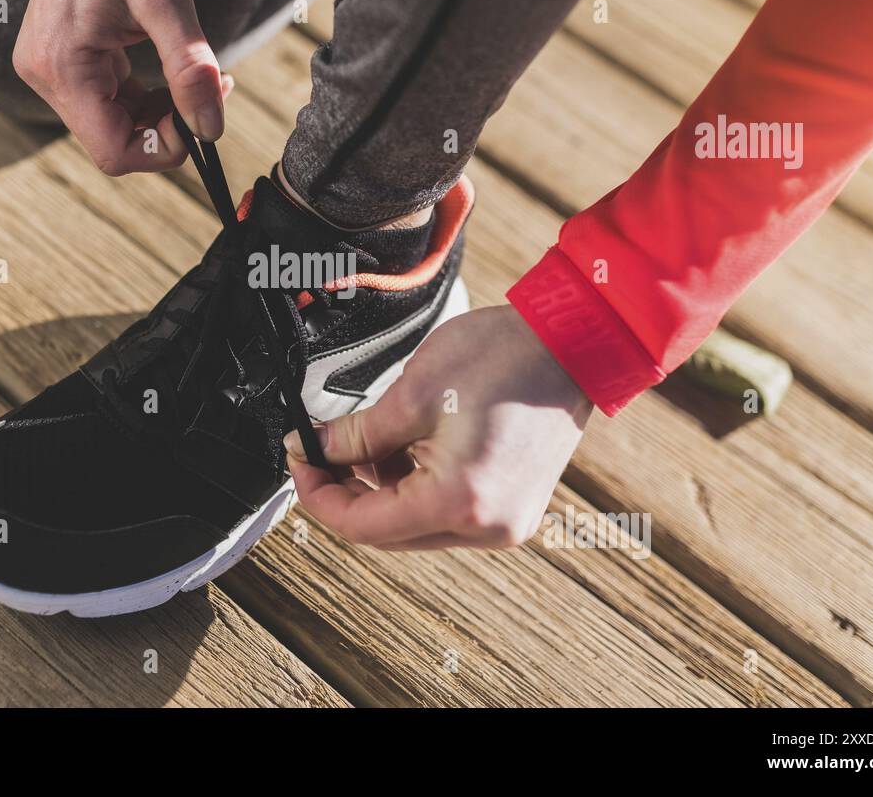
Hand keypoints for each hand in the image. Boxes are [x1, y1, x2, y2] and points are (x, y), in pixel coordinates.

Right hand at [13, 0, 227, 173]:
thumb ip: (189, 69)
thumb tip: (211, 129)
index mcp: (62, 64)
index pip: (114, 150)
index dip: (165, 148)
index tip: (204, 116)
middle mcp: (44, 73)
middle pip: (112, 141)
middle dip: (166, 127)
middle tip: (210, 89)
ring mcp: (49, 66)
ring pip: (111, 124)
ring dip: (158, 113)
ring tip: (196, 74)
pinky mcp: (62, 57)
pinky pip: (106, 100)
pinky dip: (144, 97)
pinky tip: (170, 68)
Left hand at [285, 305, 591, 549]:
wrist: (572, 340)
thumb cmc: (504, 358)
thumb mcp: (410, 394)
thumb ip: (354, 434)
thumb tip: (313, 449)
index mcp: (458, 503)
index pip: (362, 525)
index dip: (319, 494)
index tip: (300, 461)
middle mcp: (488, 527)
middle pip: (389, 532)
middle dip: (349, 492)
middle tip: (323, 450)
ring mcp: (506, 521)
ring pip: (416, 523)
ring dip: (385, 486)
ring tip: (376, 435)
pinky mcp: (515, 505)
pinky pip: (448, 510)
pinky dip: (418, 483)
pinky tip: (410, 442)